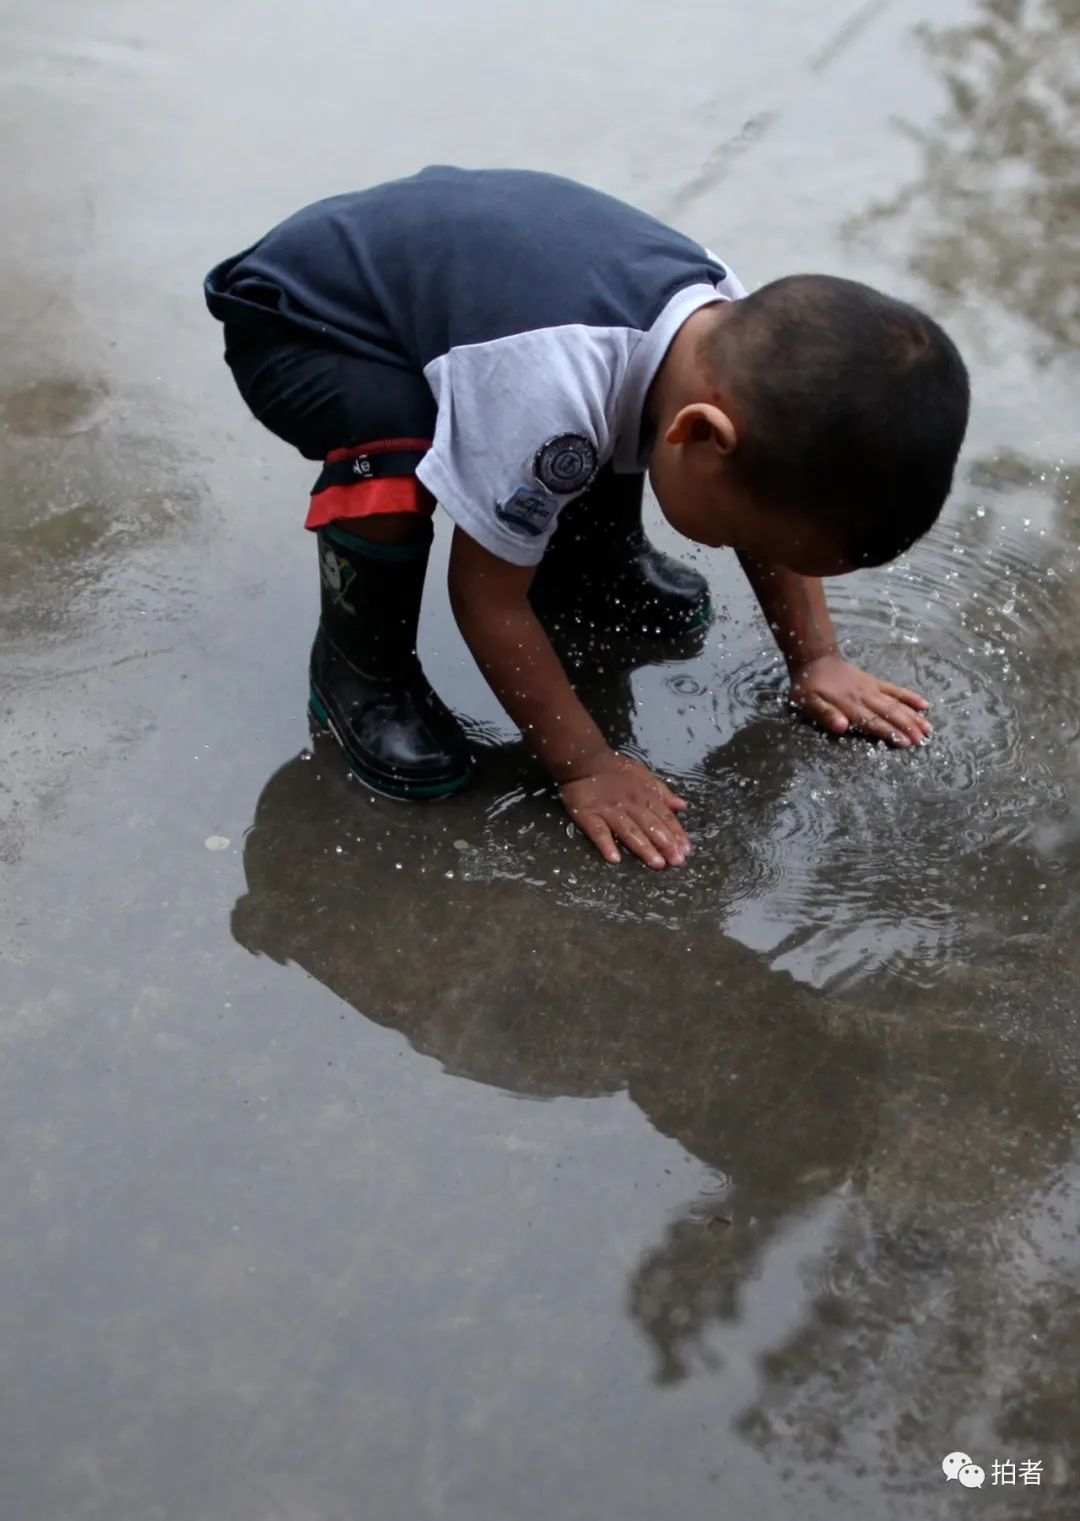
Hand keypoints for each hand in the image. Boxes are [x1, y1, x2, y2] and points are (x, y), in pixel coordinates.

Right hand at [560, 754, 691, 868]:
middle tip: (677, 862)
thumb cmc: (617, 770)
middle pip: (650, 826)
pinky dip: (606, 844)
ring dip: (644, 848)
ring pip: (629, 831)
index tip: (687, 850)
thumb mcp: (644, 775)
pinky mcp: (588, 815)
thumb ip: (662, 792)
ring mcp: (609, 811)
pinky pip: (598, 831)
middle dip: (665, 844)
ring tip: (656, 863)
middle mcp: (630, 804)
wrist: (585, 760)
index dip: (676, 833)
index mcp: (645, 795)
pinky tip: (614, 859)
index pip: (665, 817)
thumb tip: (682, 806)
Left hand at [790, 654, 931, 747]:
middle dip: (908, 728)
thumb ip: (825, 714)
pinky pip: (896, 690)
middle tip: (923, 741)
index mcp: (850, 706)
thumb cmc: (809, 686)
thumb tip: (842, 727)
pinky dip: (910, 697)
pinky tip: (924, 705)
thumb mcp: (808, 703)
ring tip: (928, 729)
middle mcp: (865, 697)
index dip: (890, 733)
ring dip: (913, 716)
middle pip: (890, 714)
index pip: (874, 722)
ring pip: (897, 704)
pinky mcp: (875, 683)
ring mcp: (873, 689)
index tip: (906, 743)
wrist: (815, 660)